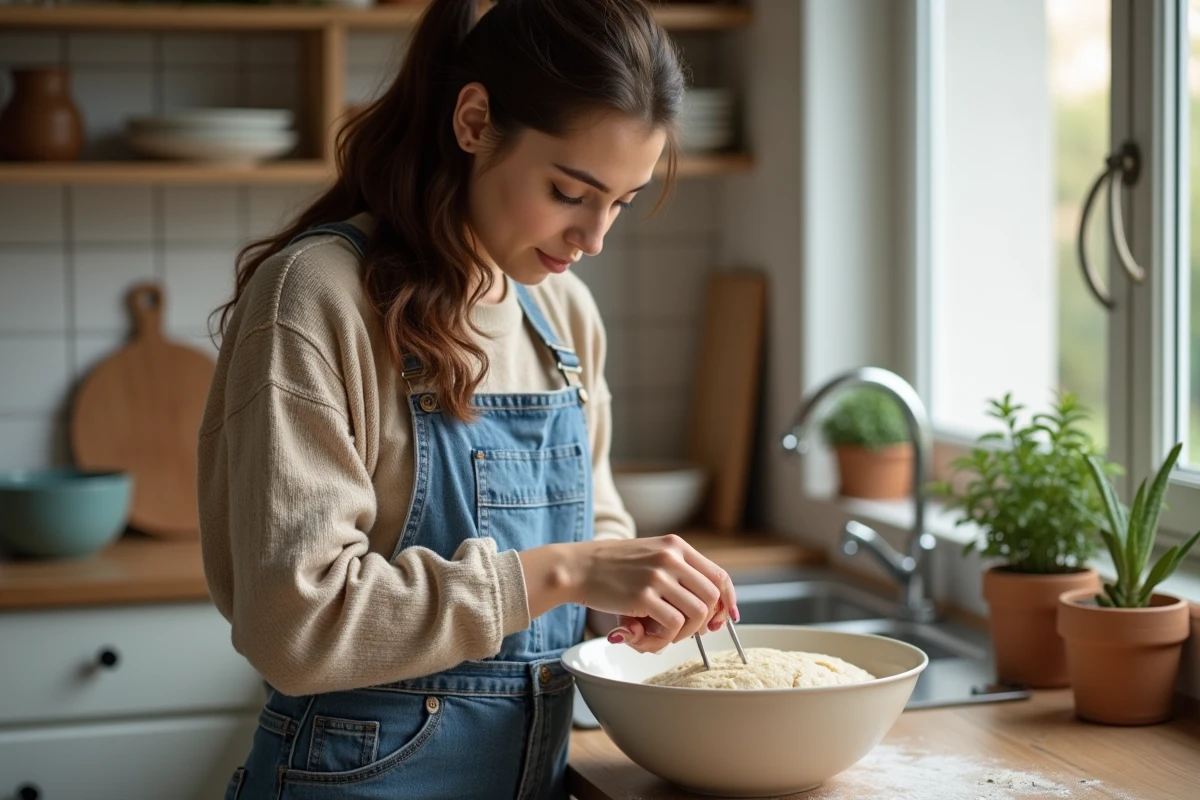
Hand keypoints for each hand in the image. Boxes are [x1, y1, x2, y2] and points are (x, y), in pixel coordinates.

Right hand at [575, 535, 738, 653]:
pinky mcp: (643, 595)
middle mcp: (672, 557)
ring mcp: (658, 575)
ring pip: (697, 614)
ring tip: (662, 635)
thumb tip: (708, 615)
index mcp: (676, 546)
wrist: (577, 567)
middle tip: (686, 632)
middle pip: (712, 598)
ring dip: (683, 633)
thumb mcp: (650, 557)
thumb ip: (678, 577)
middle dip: (704, 622)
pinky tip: (648, 637)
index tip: (726, 619)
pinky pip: (673, 625)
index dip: (727, 601)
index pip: (719, 576)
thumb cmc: (612, 567)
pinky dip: (665, 639)